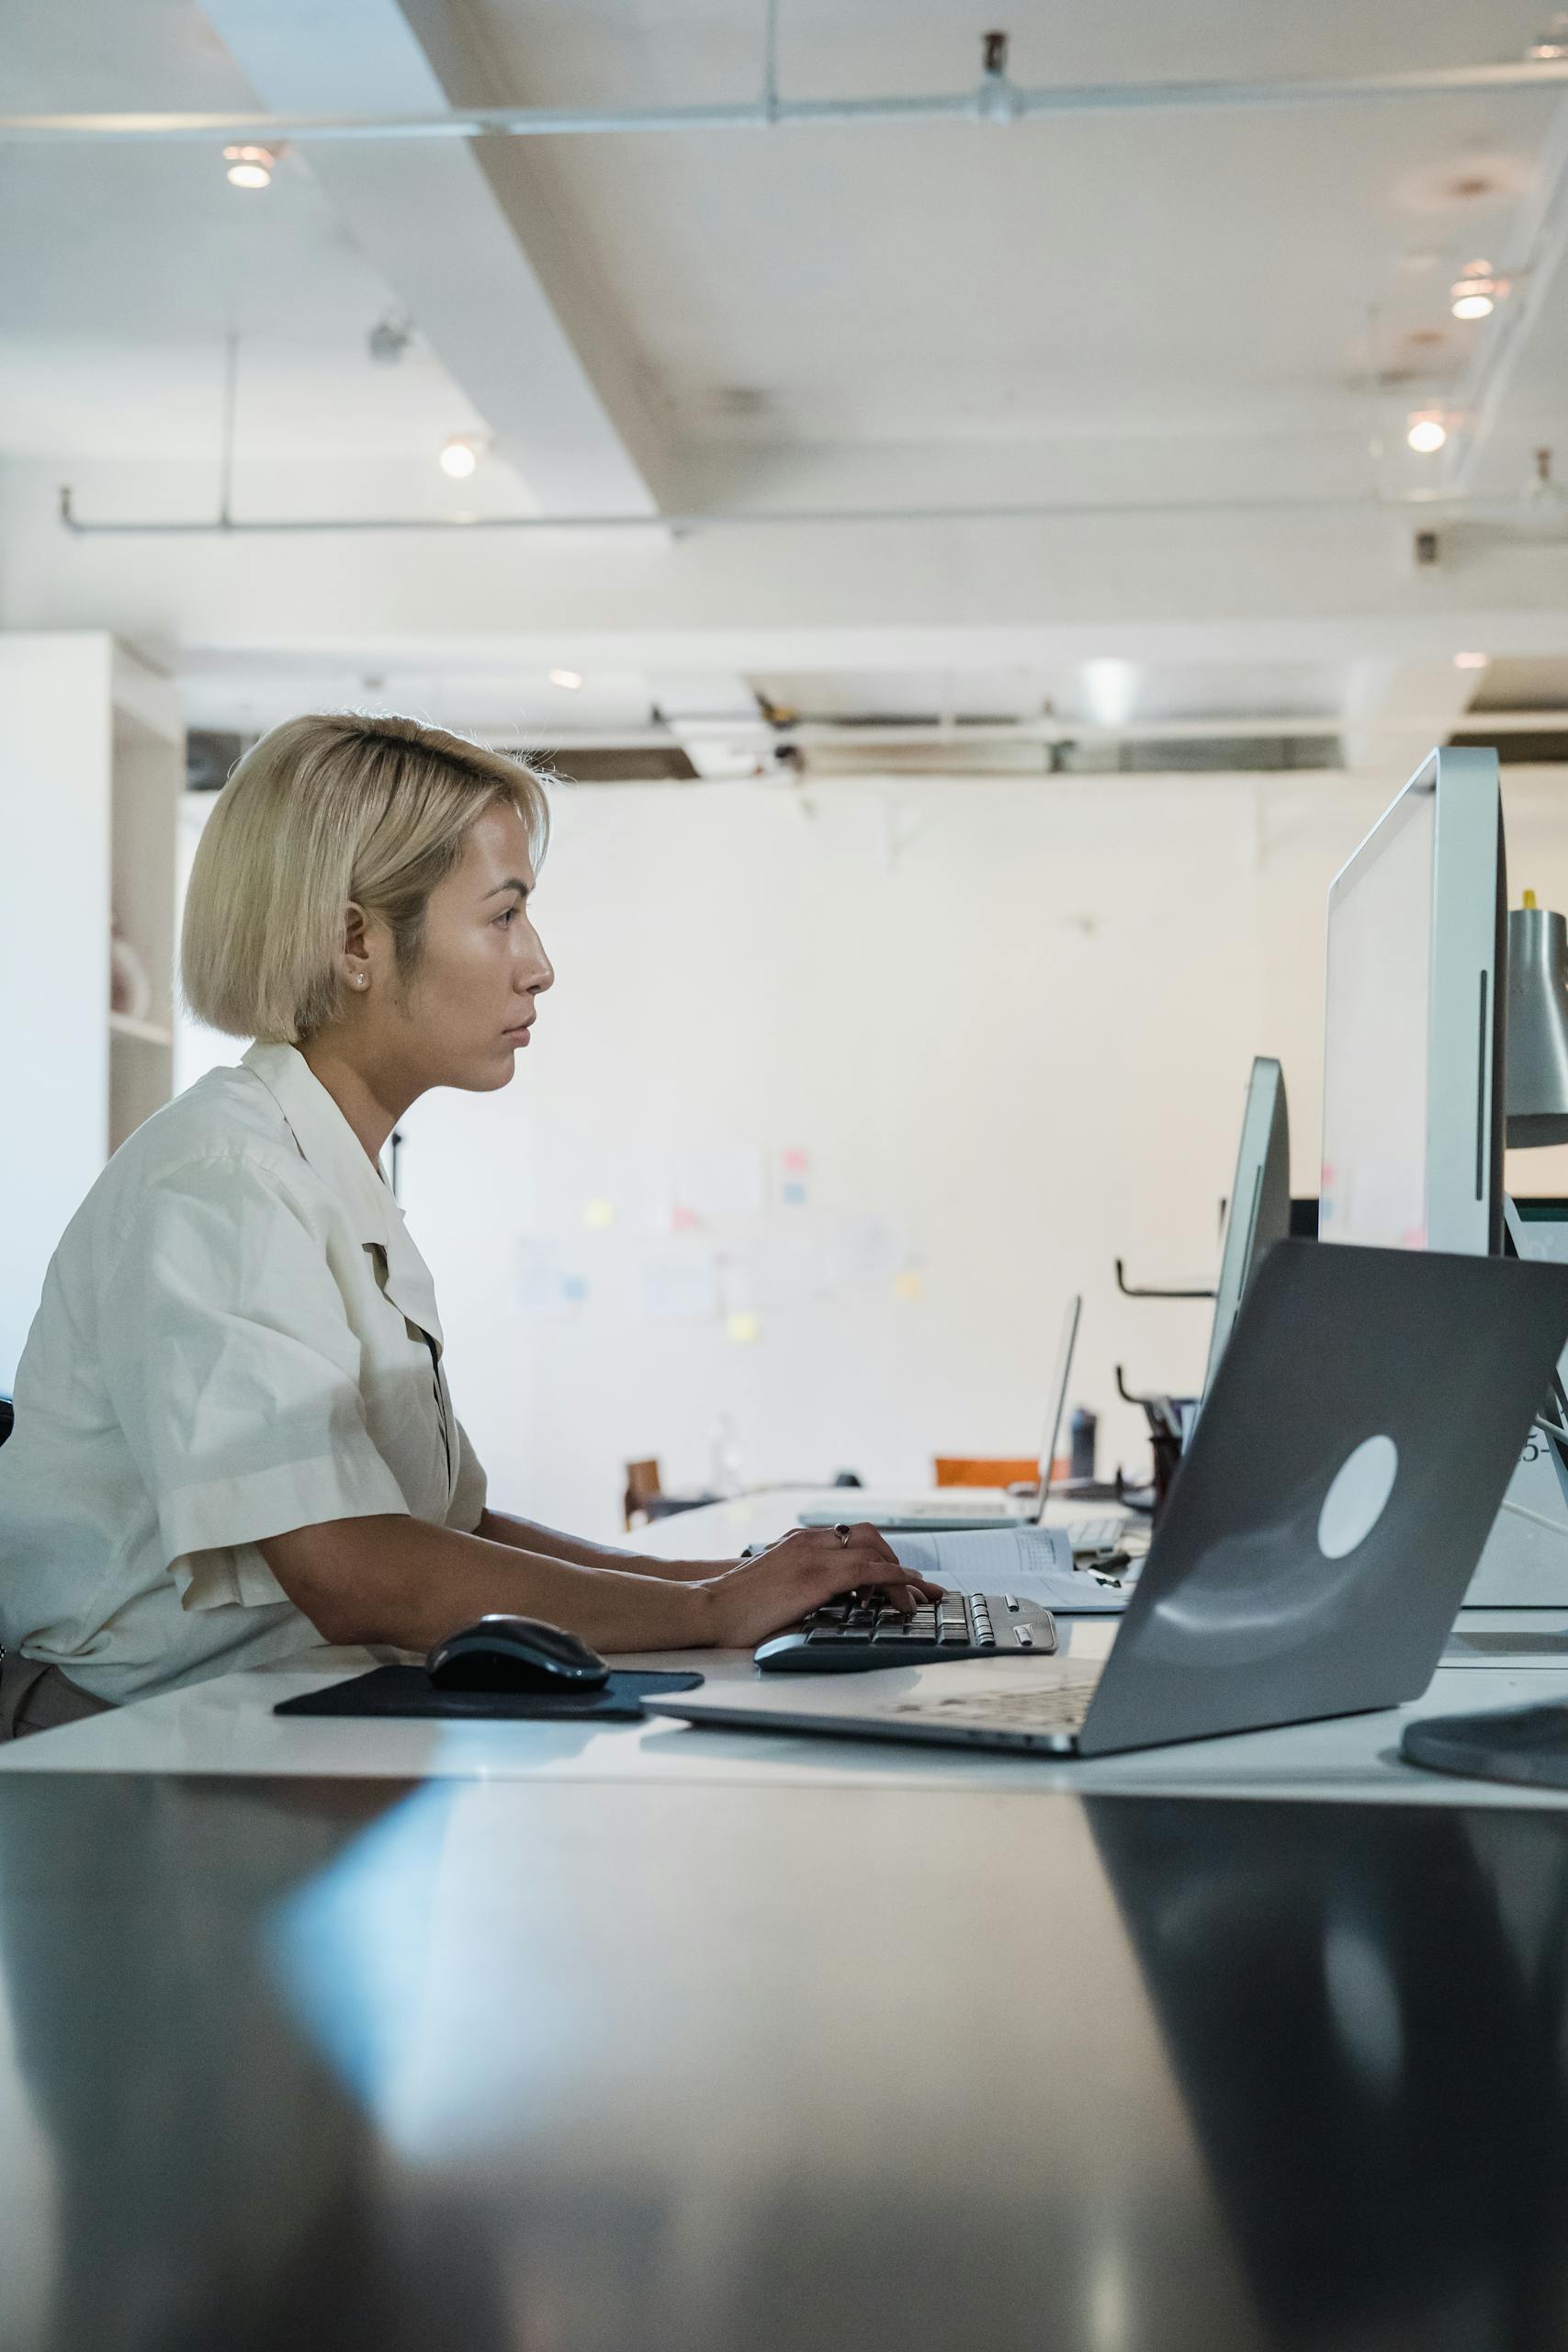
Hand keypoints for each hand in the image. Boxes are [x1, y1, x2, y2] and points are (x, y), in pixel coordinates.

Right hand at [697, 1524, 943, 1650]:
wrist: (709, 1607)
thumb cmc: (735, 1606)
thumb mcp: (774, 1586)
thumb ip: (801, 1585)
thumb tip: (831, 1604)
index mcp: (798, 1541)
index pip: (851, 1538)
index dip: (880, 1555)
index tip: (900, 1575)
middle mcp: (809, 1540)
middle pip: (870, 1537)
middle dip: (898, 1560)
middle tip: (917, 1587)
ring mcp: (814, 1554)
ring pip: (876, 1550)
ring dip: (902, 1574)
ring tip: (917, 1599)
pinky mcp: (817, 1576)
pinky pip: (869, 1571)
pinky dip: (894, 1581)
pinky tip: (905, 1597)